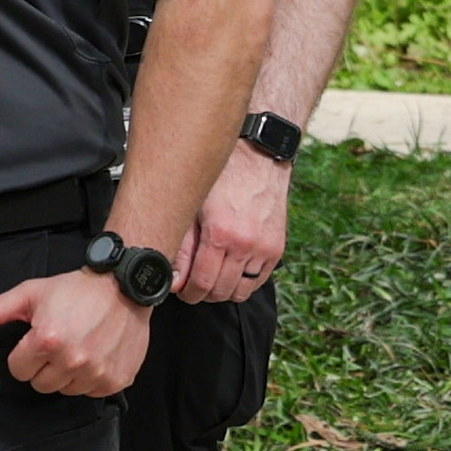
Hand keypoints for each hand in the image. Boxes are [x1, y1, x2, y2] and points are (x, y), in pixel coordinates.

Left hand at [0, 266, 150, 397]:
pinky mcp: (116, 380)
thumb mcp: (30, 293)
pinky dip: (92, 378)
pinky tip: (97, 355)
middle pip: (41, 385)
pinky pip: (92, 392)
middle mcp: (73, 360)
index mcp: (47, 340)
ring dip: (68, 374)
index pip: (19, 371)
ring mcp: (97, 373)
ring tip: (79, 347)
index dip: (25, 355)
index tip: (38, 339)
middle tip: (59, 343)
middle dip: (45, 367)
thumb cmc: (75, 290)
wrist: (124, 287)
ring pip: (66, 391)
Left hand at [180, 143, 291, 302]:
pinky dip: (242, 282)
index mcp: (221, 233)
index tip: (182, 289)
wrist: (259, 156)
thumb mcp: (193, 206)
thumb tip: (173, 281)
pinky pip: (258, 281)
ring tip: (212, 275)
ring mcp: (264, 249)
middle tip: (193, 282)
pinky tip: (231, 269)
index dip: (187, 293)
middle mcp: (246, 244)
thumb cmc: (223, 175)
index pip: (201, 283)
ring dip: (223, 290)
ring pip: (240, 292)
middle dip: (202, 293)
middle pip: (220, 292)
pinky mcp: (276, 249)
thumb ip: (182, 247)